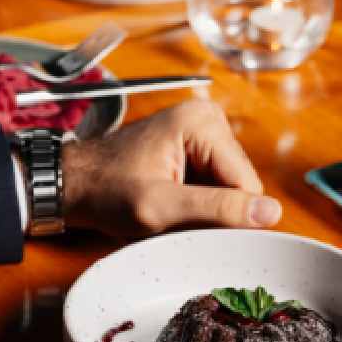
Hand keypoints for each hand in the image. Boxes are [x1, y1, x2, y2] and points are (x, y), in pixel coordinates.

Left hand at [63, 98, 280, 237]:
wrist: (71, 185)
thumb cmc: (105, 191)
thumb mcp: (160, 207)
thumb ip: (217, 209)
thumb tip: (271, 213)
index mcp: (202, 123)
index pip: (247, 185)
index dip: (223, 214)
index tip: (187, 222)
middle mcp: (209, 119)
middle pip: (241, 185)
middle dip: (214, 208)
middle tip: (174, 215)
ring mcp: (205, 132)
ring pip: (232, 188)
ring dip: (206, 206)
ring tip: (171, 207)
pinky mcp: (200, 146)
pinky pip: (219, 184)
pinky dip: (200, 200)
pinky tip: (174, 199)